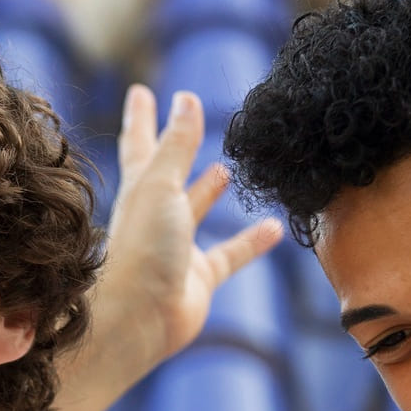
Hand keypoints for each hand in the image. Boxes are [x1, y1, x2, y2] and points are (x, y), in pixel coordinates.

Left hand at [97, 85, 283, 372]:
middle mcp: (155, 216)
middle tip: (186, 123)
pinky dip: (251, 241)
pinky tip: (273, 227)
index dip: (141, 117)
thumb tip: (187, 97)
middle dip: (174, 148)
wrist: (137, 319)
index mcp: (138, 190)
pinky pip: (231, 254)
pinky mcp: (199, 278)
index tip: (139, 91)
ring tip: (225, 170)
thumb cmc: (139, 250)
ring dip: (208, 191)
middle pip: (166, 173)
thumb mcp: (160, 187)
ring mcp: (176, 248)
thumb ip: (177, 145)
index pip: (140, 144)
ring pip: (196, 211)